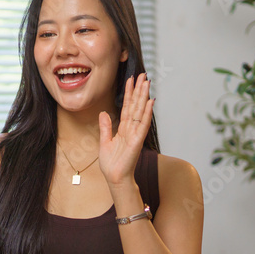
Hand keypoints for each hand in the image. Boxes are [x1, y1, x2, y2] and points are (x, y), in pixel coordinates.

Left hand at [99, 73, 153, 188]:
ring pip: (140, 111)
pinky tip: (150, 101)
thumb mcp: (104, 142)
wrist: (115, 178)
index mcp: (123, 129)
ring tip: (147, 82)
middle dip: (138, 90)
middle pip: (135, 105)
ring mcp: (136, 134)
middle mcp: (131, 129)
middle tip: (142, 74)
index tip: (130, 79)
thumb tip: (103, 113)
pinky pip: (143, 124)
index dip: (128, 93)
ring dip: (144, 96)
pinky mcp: (138, 141)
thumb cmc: (111, 164)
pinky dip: (147, 112)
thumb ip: (105, 127)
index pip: (127, 107)